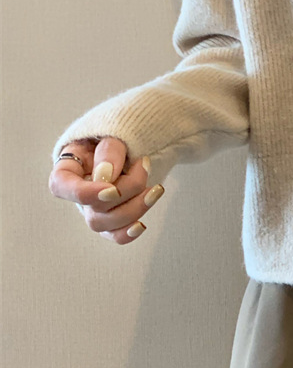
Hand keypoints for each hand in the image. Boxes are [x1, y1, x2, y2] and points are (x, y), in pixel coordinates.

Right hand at [48, 136, 164, 243]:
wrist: (137, 142)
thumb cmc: (120, 134)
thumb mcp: (113, 132)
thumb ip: (109, 151)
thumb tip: (106, 176)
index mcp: (69, 167)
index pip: (61, 186)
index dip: (83, 194)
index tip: (112, 190)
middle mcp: (78, 192)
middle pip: (91, 209)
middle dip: (125, 191)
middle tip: (144, 164)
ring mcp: (94, 208)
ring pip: (105, 224)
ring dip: (136, 208)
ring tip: (156, 188)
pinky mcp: (112, 218)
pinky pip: (115, 235)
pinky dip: (128, 233)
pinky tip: (141, 225)